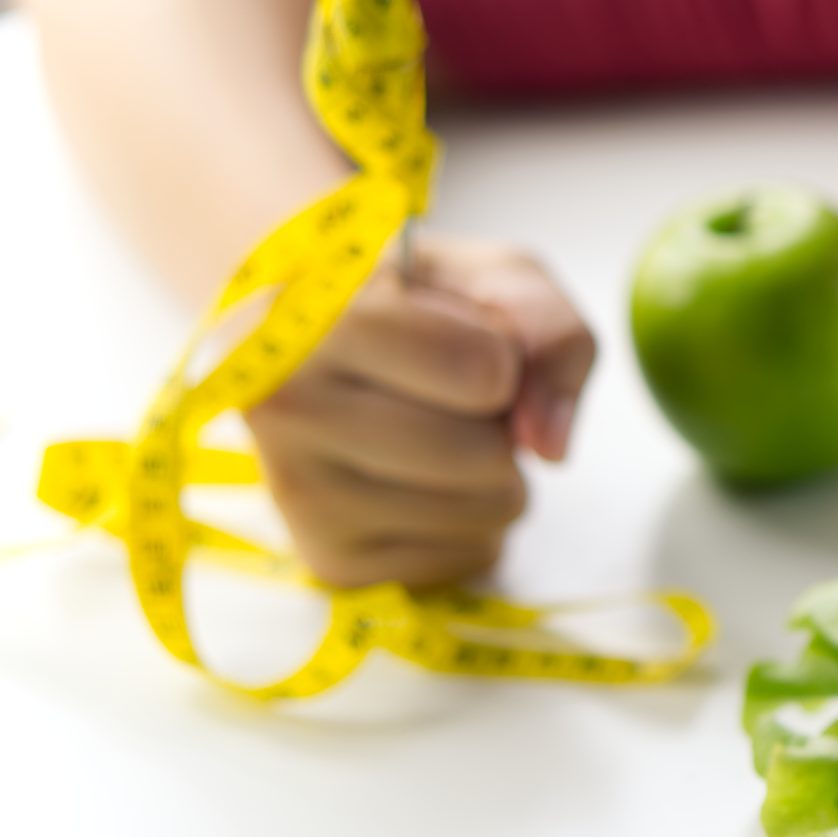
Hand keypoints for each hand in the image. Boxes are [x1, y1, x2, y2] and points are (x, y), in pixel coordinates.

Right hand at [242, 233, 597, 586]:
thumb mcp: (496, 276)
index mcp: (318, 317)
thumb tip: (550, 448)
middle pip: (484, 455)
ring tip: (437, 433)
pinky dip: (473, 523)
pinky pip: (471, 556)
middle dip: (502, 426)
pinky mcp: (328, 560)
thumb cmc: (422, 304)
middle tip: (448, 394)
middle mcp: (286, 407)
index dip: (504, 356)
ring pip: (486, 511)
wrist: (326, 354)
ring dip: (496, 477)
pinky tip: (421, 481)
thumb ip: (551, 332)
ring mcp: (297, 493)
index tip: (461, 336)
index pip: (484, 371)